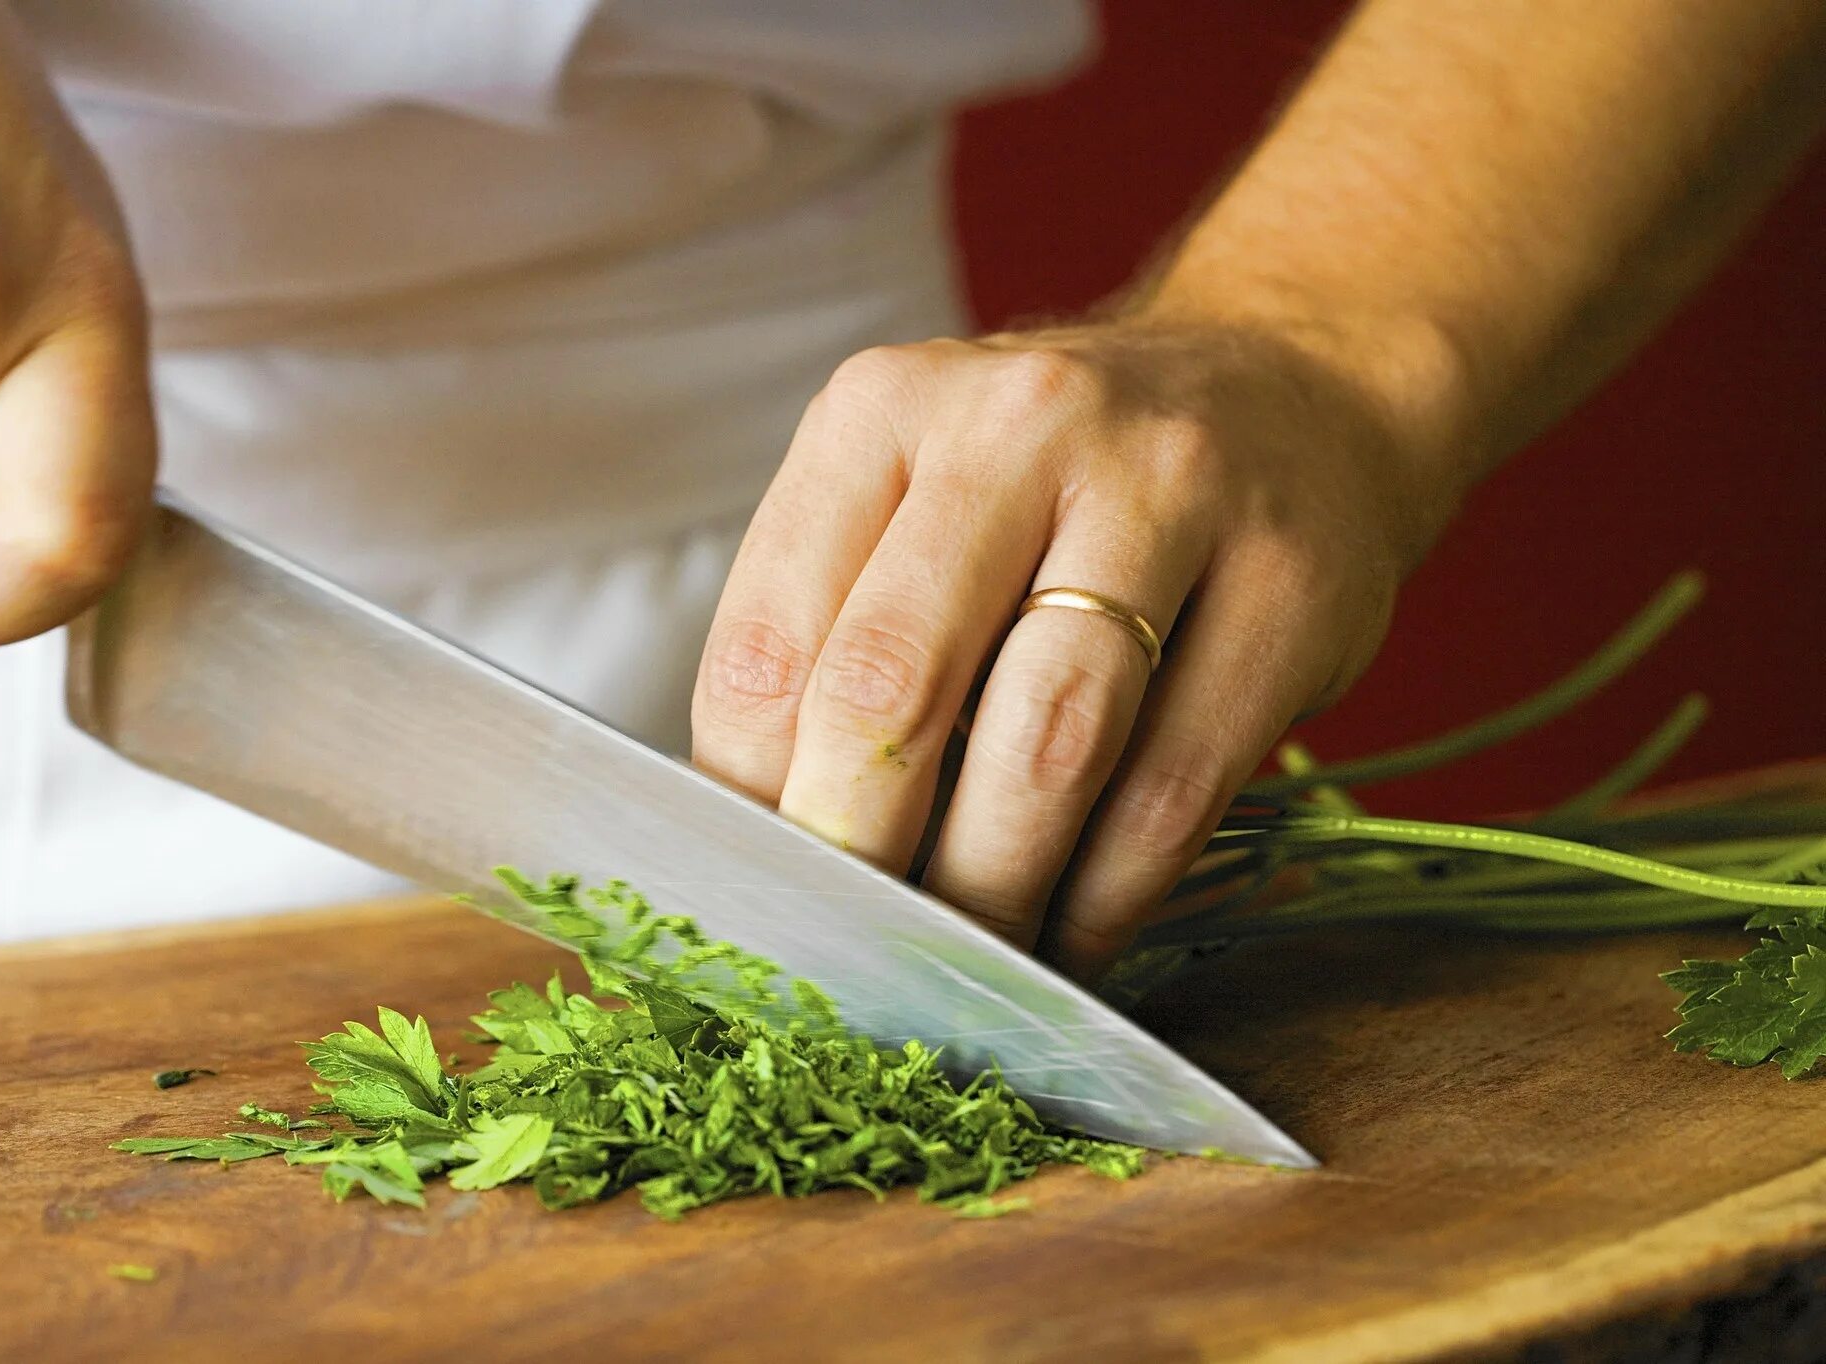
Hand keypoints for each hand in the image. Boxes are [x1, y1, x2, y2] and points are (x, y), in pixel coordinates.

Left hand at [693, 321, 1457, 979]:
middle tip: (852, 961)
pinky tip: (1068, 942)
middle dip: (859, 859)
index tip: (764, 902)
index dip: (751, 806)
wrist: (1288, 391)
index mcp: (881, 409)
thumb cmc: (1060, 483)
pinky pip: (1172, 792)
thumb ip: (833, 636)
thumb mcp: (918, 500)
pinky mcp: (1289, 587)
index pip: (767, 647)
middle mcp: (1018, 426)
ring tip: (961, 970)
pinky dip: (1104, 901)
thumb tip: (766, 845)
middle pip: (894, 688)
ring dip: (989, 897)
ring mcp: (1169, 493)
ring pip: (1045, 748)